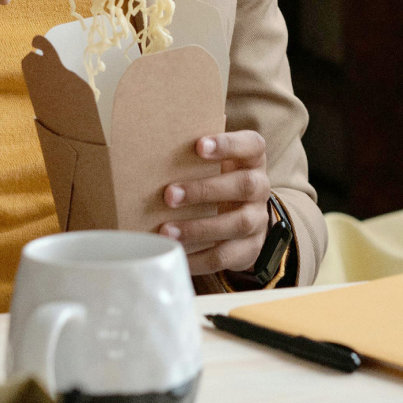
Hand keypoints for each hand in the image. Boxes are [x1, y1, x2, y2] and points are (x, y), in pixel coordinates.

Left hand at [158, 130, 269, 274]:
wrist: (240, 213)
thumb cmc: (213, 178)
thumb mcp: (209, 162)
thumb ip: (189, 155)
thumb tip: (142, 147)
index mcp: (251, 159)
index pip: (251, 145)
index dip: (228, 144)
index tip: (199, 146)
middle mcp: (260, 187)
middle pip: (244, 186)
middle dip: (205, 190)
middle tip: (169, 194)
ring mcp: (258, 219)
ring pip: (237, 223)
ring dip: (199, 228)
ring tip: (166, 230)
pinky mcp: (250, 248)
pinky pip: (227, 256)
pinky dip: (199, 258)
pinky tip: (175, 252)